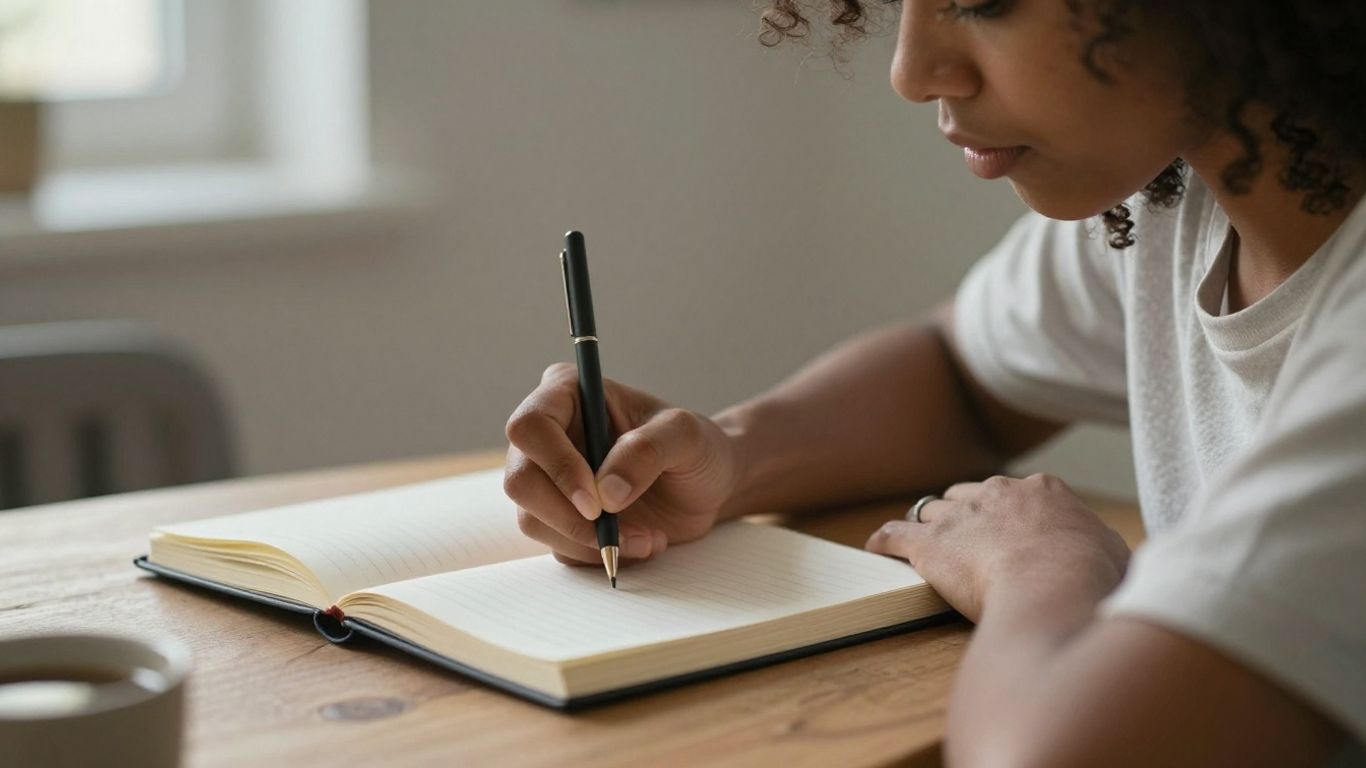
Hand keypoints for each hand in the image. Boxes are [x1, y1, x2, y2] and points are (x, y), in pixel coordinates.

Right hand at [504, 363, 740, 565]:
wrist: (706, 486)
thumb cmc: (697, 447)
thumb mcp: (686, 436)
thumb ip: (647, 451)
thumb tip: (605, 492)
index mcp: (569, 393)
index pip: (531, 426)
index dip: (557, 467)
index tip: (596, 502)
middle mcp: (549, 434)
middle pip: (520, 480)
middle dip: (569, 517)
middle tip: (617, 533)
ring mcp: (549, 478)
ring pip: (533, 519)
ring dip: (590, 541)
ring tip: (646, 537)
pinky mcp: (558, 516)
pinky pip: (557, 546)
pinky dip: (597, 554)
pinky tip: (638, 542)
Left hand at [865, 473, 1129, 621]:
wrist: (1053, 584)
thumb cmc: (1092, 575)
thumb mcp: (1117, 555)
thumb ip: (1106, 548)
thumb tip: (1116, 558)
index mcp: (1043, 491)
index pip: (1017, 493)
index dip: (1010, 513)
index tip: (1010, 530)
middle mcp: (996, 492)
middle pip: (969, 495)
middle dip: (966, 515)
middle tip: (965, 539)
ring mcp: (959, 515)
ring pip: (932, 511)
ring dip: (929, 527)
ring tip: (922, 544)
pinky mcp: (927, 544)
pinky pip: (894, 534)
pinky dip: (884, 540)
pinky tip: (876, 546)